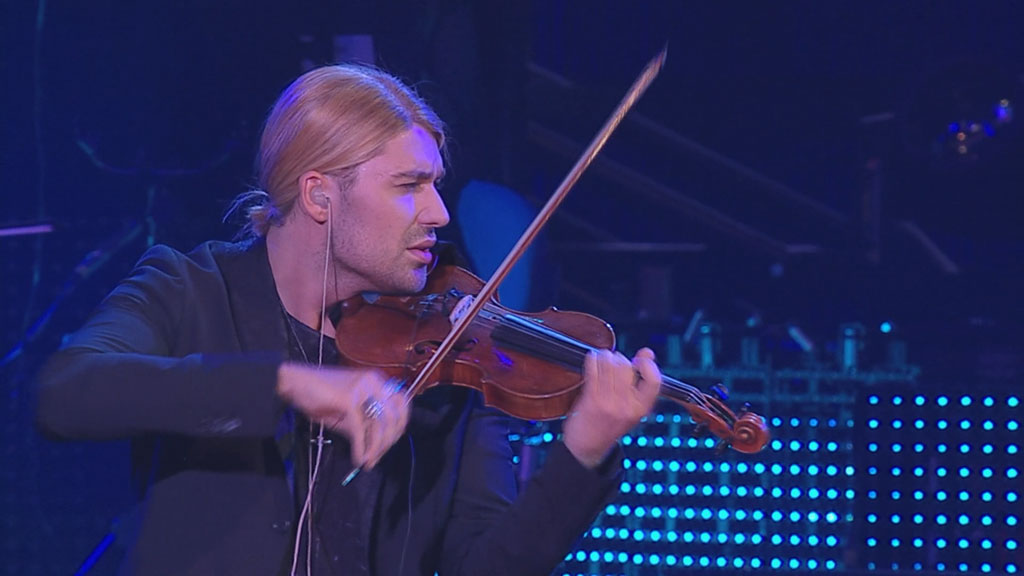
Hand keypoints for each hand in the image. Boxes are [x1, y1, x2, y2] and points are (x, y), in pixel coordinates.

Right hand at [276, 363, 409, 468]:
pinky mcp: (349, 400)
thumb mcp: (348, 410)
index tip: (390, 443)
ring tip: (367, 462)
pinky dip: (360, 448)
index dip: (400, 426)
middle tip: (376, 458)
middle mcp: (374, 382)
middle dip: (388, 442)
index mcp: (377, 381)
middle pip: (394, 417)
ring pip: (380, 425)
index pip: (403, 404)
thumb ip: (365, 422)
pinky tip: (357, 458)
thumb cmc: (319, 395)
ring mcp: (362, 390)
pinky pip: (360, 430)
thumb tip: (377, 446)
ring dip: (375, 448)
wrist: (293, 382)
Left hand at [562, 348, 660, 467]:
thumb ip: (642, 381)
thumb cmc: (610, 424)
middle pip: (627, 367)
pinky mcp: (591, 399)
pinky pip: (593, 369)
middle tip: (615, 362)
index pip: (654, 380)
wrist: (587, 447)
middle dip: (620, 359)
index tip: (640, 360)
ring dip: (606, 357)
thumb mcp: (633, 407)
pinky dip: (592, 359)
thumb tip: (648, 351)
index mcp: (642, 408)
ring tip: (603, 359)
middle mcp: (627, 406)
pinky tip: (592, 359)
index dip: (648, 364)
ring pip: (610, 365)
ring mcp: (609, 403)